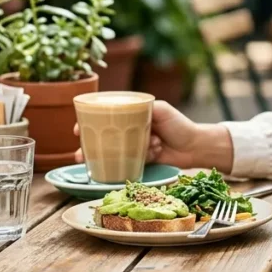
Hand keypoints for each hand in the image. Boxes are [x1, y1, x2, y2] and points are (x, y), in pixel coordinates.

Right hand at [75, 101, 233, 172]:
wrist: (195, 146)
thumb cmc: (178, 124)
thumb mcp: (161, 110)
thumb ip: (145, 108)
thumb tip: (128, 109)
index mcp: (131, 115)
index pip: (104, 116)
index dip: (87, 123)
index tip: (76, 129)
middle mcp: (129, 130)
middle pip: (103, 137)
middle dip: (89, 146)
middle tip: (80, 154)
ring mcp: (133, 146)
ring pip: (113, 153)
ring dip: (114, 155)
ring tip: (107, 160)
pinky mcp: (140, 161)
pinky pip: (129, 163)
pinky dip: (139, 159)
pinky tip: (155, 152)